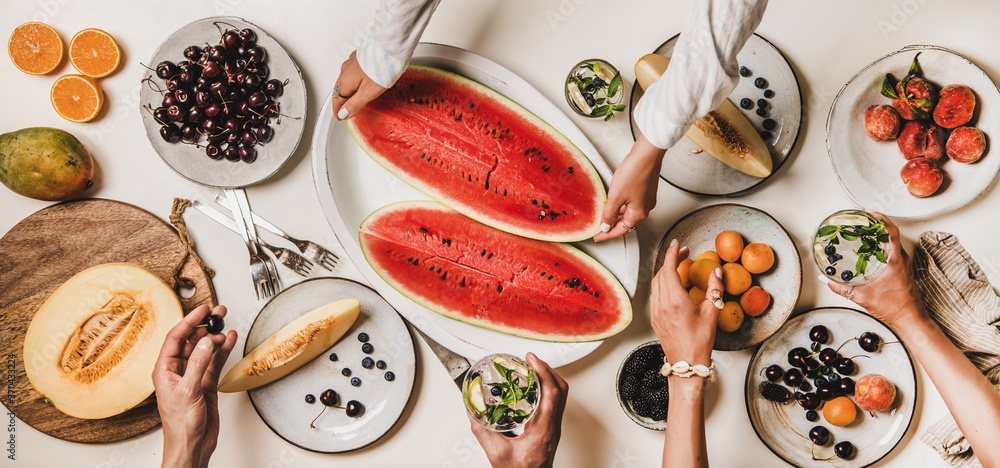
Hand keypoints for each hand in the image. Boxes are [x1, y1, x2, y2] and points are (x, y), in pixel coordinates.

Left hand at [153, 304, 236, 467]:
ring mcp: (194, 376)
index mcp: (164, 370)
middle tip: (218, 312)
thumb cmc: (180, 426)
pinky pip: (215, 361)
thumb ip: (198, 364)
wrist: (192, 445)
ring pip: (205, 349)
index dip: (189, 321)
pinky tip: (230, 340)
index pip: (176, 338)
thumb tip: (206, 342)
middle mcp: (178, 370)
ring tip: (226, 324)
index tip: (203, 310)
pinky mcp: (206, 383)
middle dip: (205, 325)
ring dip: (216, 337)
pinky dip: (223, 350)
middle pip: (192, 340)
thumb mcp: (188, 391)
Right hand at [331, 50, 387, 119]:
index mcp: (345, 81)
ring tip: (349, 97)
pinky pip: (351, 71)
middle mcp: (345, 71)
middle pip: (339, 89)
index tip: (339, 117)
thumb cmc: (382, 68)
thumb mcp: (368, 92)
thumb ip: (355, 104)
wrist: (390, 48)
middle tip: (343, 110)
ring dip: (345, 90)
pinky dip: (352, 80)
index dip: (338, 111)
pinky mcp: (359, 57)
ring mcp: (351, 62)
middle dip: (340, 101)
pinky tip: (358, 80)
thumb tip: (343, 114)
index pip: (337, 100)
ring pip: (344, 79)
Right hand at [469, 353, 568, 467]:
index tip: (531, 359)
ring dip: (548, 379)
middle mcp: (552, 427)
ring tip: (532, 369)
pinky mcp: (548, 431)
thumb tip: (473, 413)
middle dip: (547, 369)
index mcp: (544, 430)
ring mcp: (552, 429)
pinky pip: (552, 404)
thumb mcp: (497, 453)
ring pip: (559, 396)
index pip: (552, 393)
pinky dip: (544, 390)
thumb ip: (483, 432)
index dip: (543, 371)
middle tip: (531, 359)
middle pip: (560, 390)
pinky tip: (532, 389)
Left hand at [593, 135, 665, 241]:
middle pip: (625, 221)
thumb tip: (605, 226)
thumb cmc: (636, 171)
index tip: (597, 236)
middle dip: (612, 223)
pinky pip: (631, 201)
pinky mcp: (645, 189)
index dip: (607, 234)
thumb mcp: (616, 196)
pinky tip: (614, 196)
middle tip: (599, 225)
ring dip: (616, 212)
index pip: (620, 230)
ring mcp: (647, 198)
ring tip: (604, 209)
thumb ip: (609, 214)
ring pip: (628, 210)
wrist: (647, 153)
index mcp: (639, 213)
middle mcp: (645, 207)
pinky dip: (622, 202)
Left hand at [650, 239, 721, 366]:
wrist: (686, 364)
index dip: (672, 253)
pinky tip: (673, 284)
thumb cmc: (700, 343)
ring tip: (679, 266)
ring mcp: (656, 311)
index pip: (669, 269)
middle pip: (661, 273)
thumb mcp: (712, 314)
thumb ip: (715, 290)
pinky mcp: (654, 318)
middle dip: (671, 260)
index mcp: (675, 301)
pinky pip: (655, 294)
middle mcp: (662, 304)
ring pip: (656, 283)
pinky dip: (662, 283)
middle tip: (684, 254)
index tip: (677, 244)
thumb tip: (716, 272)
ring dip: (665, 271)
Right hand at [820, 212, 925, 328]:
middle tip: (861, 220)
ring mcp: (904, 264)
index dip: (880, 218)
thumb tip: (827, 279)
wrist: (910, 319)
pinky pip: (893, 251)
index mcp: (895, 261)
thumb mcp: (862, 297)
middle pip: (891, 233)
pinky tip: (871, 250)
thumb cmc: (894, 308)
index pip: (891, 231)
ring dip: (879, 235)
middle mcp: (902, 259)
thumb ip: (841, 288)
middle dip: (875, 224)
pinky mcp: (903, 269)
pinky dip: (881, 246)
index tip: (868, 213)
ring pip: (892, 242)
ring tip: (864, 232)